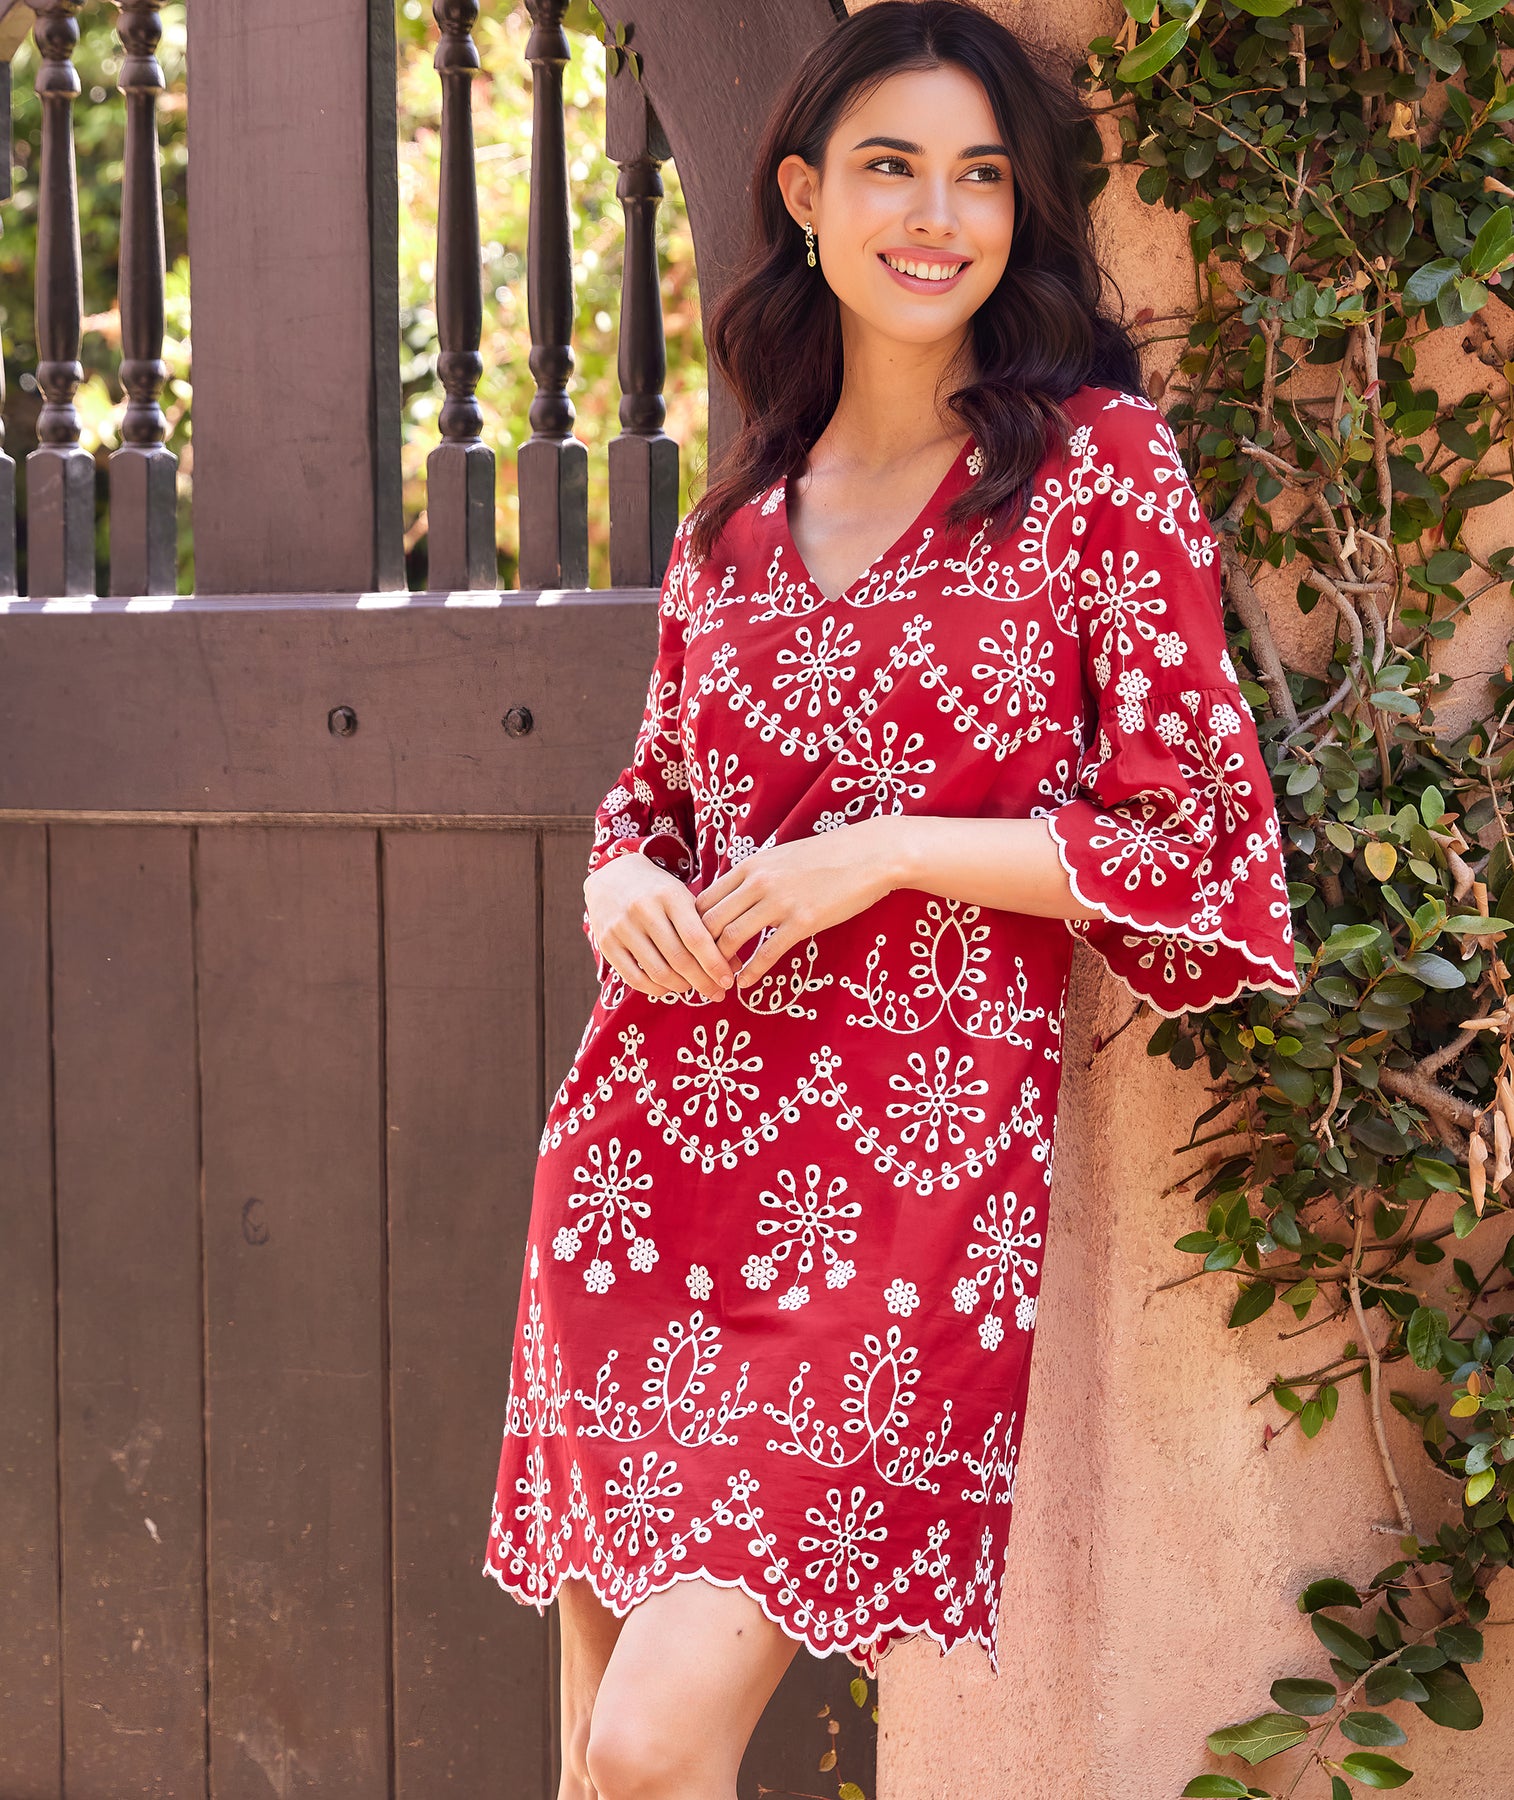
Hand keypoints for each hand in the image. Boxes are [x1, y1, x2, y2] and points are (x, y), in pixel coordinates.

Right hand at [585, 852, 736, 999]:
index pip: (696, 938)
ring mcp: (622, 927)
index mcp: (669, 895)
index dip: (714, 964)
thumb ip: (708, 929)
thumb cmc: (658, 891)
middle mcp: (643, 910)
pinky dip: (657, 989)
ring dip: (682, 987)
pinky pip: (634, 978)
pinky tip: (669, 987)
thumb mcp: (684, 899)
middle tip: (717, 992)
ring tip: (694, 987)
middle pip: (679, 959)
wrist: (613, 875)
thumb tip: (734, 966)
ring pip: (659, 972)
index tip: (727, 980)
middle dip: (703, 981)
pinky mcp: (607, 943)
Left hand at [693, 820, 900, 989]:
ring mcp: (779, 902)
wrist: (869, 854)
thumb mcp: (781, 858)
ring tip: (722, 977)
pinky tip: (746, 984)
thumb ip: (755, 877)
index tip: (697, 945)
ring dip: (722, 963)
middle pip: (710, 921)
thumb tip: (735, 900)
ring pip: (732, 937)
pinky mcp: (802, 921)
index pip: (705, 900)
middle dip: (701, 950)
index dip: (694, 927)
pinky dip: (751, 971)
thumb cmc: (826, 856)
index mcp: (750, 866)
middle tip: (703, 968)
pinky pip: (767, 952)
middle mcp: (758, 882)